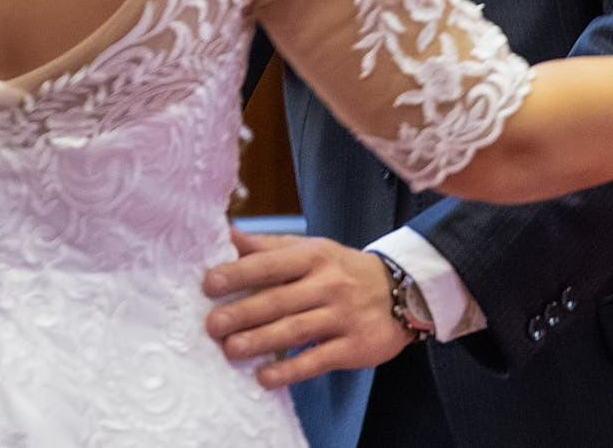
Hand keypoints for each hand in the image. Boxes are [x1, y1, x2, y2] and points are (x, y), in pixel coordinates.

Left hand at [202, 230, 413, 388]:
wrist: (403, 291)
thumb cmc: (342, 270)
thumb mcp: (312, 250)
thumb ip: (270, 246)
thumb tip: (229, 234)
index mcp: (314, 256)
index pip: (272, 264)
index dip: (239, 273)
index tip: (209, 284)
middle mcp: (328, 284)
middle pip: (280, 299)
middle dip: (243, 312)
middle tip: (212, 325)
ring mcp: (343, 316)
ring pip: (297, 330)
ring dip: (261, 341)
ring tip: (231, 350)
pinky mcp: (355, 346)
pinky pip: (318, 360)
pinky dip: (291, 371)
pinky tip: (265, 378)